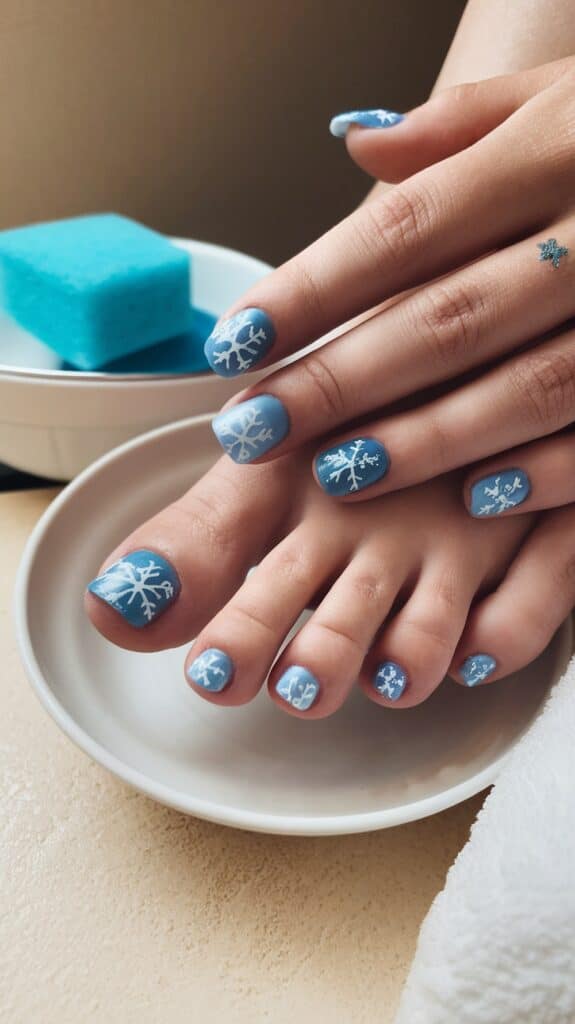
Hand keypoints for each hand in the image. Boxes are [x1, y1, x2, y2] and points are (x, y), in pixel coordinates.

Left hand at [205, 59, 574, 513]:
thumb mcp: (561, 97)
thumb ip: (462, 123)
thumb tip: (353, 145)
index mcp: (559, 147)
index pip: (407, 227)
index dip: (313, 289)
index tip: (238, 340)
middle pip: (449, 316)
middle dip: (344, 379)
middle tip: (259, 426)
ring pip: (530, 386)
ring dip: (431, 438)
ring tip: (342, 472)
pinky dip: (552, 472)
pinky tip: (481, 500)